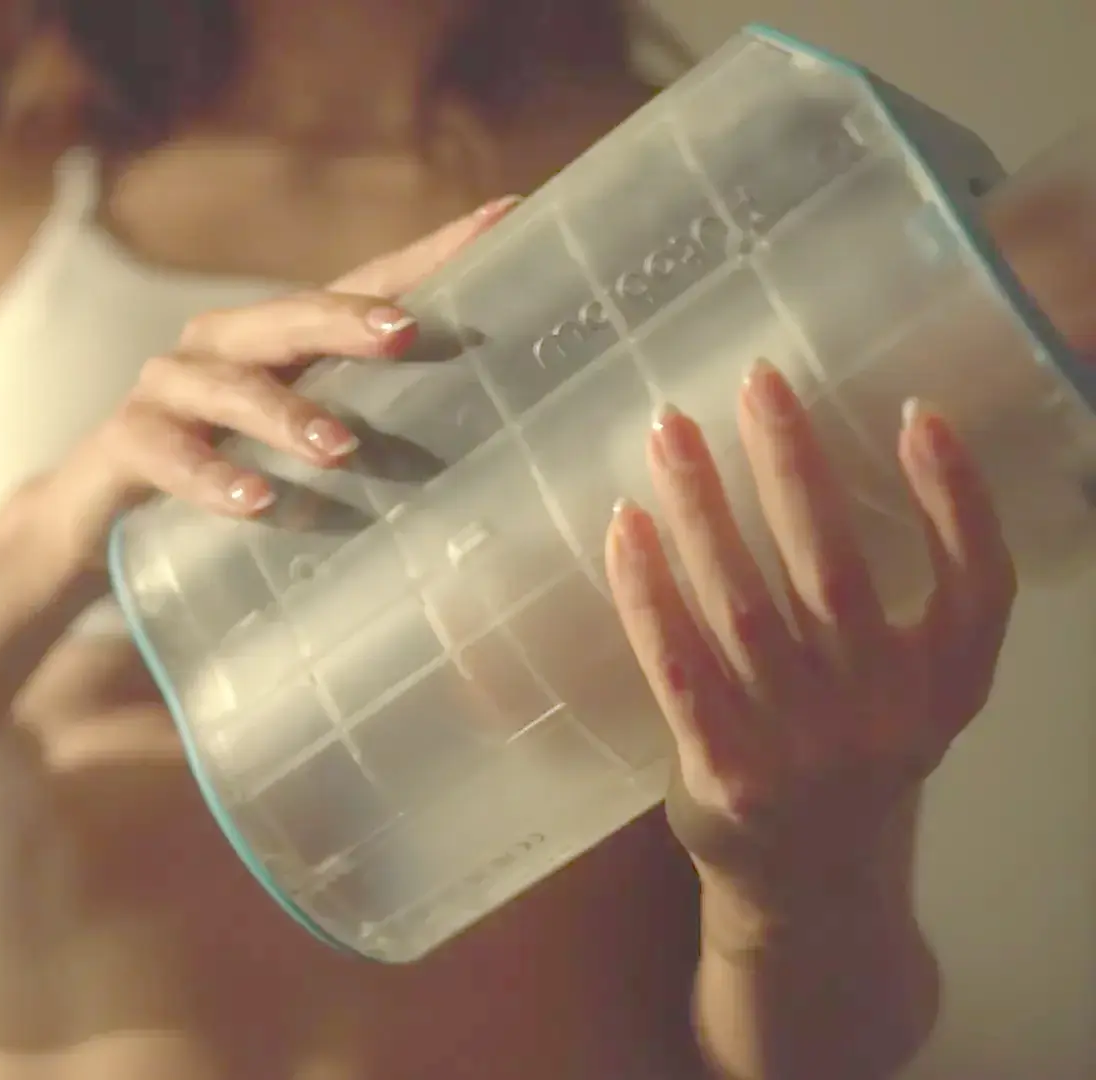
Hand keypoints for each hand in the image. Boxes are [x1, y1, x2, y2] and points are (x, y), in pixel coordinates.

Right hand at [41, 196, 520, 561]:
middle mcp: (223, 348)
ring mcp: (168, 391)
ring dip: (284, 414)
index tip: (504, 219)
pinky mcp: (123, 444)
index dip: (430, 253)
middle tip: (405, 333)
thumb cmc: (228, 489)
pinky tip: (255, 501)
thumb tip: (503, 470)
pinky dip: (210, 475)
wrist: (100, 529)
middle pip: (287, 315)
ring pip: (227, 384)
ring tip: (339, 450)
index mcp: (281, 343)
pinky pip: (165, 450)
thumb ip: (376, 446)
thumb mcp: (304, 461)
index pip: (362, 285)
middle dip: (345, 319)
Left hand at [605, 361, 1015, 916]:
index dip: (957, 496)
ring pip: (744, 605)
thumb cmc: (846, 750)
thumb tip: (813, 459)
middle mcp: (885, 714)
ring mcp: (802, 747)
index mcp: (947, 684)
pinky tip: (626, 526)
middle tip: (756, 378)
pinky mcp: (725, 770)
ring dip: (703, 508)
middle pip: (836, 570)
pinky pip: (677, 664)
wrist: (803, 885)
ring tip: (672, 428)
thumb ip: (889, 602)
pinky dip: (648, 592)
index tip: (918, 411)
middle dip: (793, 467)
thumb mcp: (905, 689)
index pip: (978, 581)